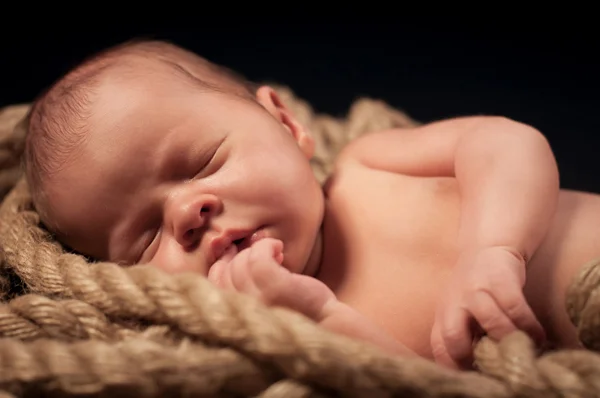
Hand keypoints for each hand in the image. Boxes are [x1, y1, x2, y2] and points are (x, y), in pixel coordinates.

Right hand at [207, 238, 335, 320]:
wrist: (325, 325)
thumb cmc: (292, 313)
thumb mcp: (259, 301)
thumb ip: (240, 285)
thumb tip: (228, 250)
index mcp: (232, 319)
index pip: (212, 282)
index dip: (222, 264)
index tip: (236, 253)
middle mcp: (240, 313)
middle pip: (225, 272)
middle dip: (240, 257)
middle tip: (262, 256)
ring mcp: (256, 301)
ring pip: (240, 263)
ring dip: (257, 251)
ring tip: (276, 255)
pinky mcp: (274, 288)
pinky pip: (257, 256)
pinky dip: (266, 245)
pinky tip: (279, 248)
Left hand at [430, 246, 545, 368]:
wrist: (486, 246)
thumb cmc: (474, 289)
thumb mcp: (458, 311)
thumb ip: (462, 337)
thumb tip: (474, 370)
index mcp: (443, 315)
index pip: (440, 347)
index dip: (454, 365)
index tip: (472, 375)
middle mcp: (454, 303)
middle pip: (452, 336)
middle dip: (471, 355)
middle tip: (493, 365)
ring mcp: (475, 289)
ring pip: (490, 322)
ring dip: (509, 340)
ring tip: (523, 351)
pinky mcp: (499, 279)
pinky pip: (515, 307)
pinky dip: (529, 326)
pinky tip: (538, 336)